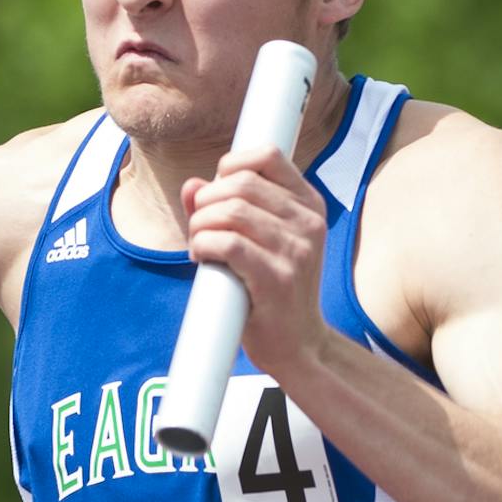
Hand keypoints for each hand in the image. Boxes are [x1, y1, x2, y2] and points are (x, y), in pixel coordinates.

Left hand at [182, 147, 333, 382]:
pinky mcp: (278, 278)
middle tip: (200, 228)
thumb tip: (192, 186)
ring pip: (230, 211)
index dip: (231, 166)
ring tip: (199, 245)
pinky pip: (227, 243)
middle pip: (240, 183)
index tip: (217, 194)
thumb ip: (227, 209)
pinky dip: (202, 246)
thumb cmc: (274, 291)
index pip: (268, 156)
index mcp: (309, 206)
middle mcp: (309, 223)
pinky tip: (202, 259)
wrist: (298, 345)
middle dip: (206, 202)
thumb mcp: (260, 242)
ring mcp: (297, 251)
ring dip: (200, 225)